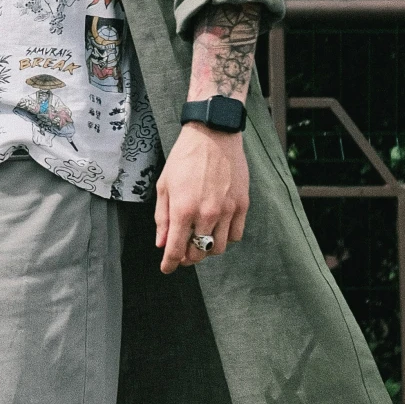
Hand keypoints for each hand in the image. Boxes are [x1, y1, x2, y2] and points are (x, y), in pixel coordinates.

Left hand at [155, 122, 249, 272]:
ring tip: (200, 239)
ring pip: (219, 248)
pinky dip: (225, 238)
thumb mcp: (165, 186)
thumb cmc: (184, 158)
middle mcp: (207, 213)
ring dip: (207, 249)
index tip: (167, 269)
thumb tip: (162, 244)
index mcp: (184, 209)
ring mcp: (228, 210)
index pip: (176, 250)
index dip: (170, 264)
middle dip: (188, 257)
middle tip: (182, 251)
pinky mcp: (242, 204)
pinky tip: (217, 229)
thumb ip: (163, 218)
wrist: (213, 135)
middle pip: (199, 253)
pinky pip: (236, 234)